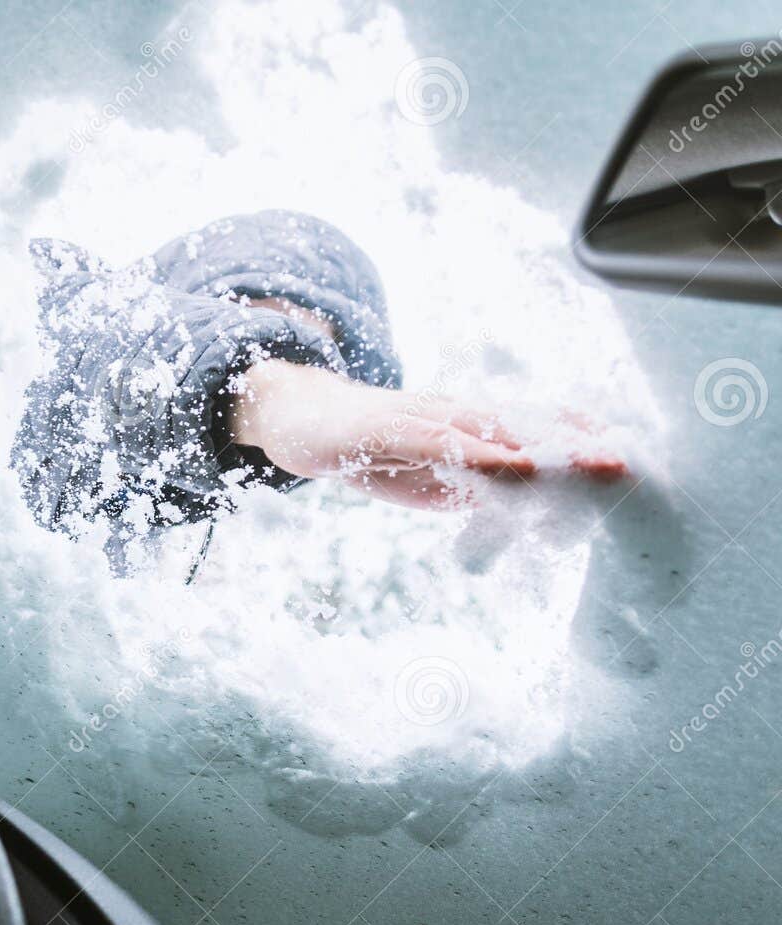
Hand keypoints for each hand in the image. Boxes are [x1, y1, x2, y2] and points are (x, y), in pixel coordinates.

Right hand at [226, 359, 627, 509]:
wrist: (295, 416)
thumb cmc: (365, 448)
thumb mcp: (425, 476)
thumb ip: (471, 488)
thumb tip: (520, 510)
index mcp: (465, 429)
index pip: (531, 433)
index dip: (577, 443)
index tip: (626, 459)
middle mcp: (452, 415)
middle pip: (523, 428)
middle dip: (576, 446)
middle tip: (627, 463)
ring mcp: (421, 417)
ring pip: (489, 429)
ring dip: (541, 445)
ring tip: (588, 462)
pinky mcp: (386, 427)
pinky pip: (437, 441)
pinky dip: (475, 452)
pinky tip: (506, 465)